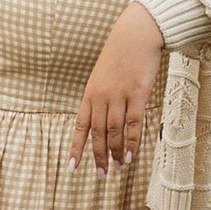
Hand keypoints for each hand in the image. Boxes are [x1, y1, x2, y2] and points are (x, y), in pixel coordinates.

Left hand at [68, 0, 164, 176]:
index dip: (76, 147)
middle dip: (98, 156)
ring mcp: (119, 95)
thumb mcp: (101, 76)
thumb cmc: (119, 56)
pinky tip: (131, 154)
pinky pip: (133, 124)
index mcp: (90, 93)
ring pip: (114, 131)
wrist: (135, 35)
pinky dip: (131, 141)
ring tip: (118, 166)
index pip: (80, 126)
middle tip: (101, 174)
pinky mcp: (137, 94)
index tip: (73, 167)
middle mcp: (101, 96)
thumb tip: (102, 121)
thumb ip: (100, 98)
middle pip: (97, 133)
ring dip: (115, 152)